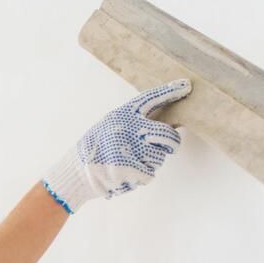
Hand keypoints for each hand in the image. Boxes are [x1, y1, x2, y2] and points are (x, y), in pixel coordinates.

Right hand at [41, 79, 189, 212]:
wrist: (77, 171)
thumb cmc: (96, 148)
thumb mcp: (111, 125)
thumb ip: (135, 122)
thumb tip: (168, 124)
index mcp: (125, 114)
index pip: (152, 98)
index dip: (170, 92)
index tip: (186, 86)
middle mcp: (131, 128)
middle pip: (168, 135)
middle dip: (171, 144)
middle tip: (165, 147)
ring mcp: (133, 148)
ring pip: (160, 157)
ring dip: (150, 162)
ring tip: (130, 161)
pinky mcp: (133, 168)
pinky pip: (150, 173)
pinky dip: (140, 177)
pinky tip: (126, 173)